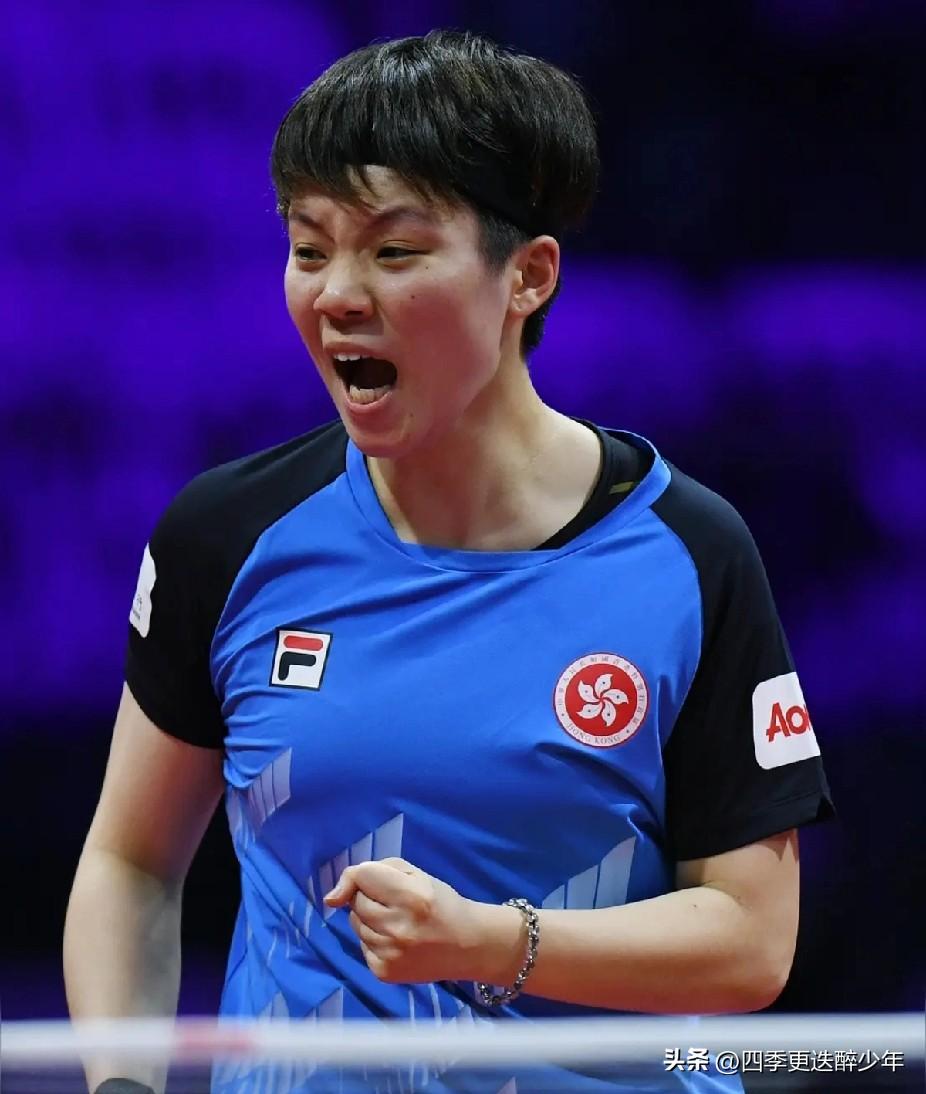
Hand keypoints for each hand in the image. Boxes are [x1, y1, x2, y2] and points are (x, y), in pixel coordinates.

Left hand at [324, 857, 479, 983]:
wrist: (467, 945)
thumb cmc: (440, 903)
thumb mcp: (416, 874)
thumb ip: (375, 870)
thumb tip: (330, 899)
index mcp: (411, 897)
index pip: (362, 875)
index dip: (364, 874)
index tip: (374, 880)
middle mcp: (398, 928)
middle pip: (356, 901)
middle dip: (370, 897)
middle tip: (396, 902)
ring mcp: (390, 954)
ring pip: (356, 923)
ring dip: (370, 918)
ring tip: (398, 921)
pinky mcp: (384, 973)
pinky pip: (362, 945)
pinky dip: (374, 940)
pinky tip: (397, 940)